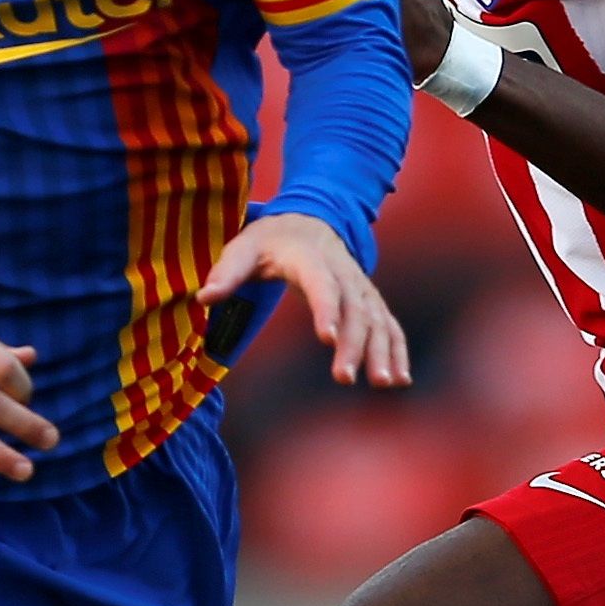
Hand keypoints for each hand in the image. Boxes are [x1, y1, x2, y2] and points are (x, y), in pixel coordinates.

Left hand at [200, 212, 410, 387]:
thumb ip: (226, 273)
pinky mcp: (370, 302)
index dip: (326, 310)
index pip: (321, 285)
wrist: (307, 222)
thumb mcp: (242, 248)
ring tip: (384, 383)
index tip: (327, 338)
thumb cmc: (269, 241)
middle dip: (354, 343)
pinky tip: (400, 379)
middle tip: (345, 378)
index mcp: (310, 258)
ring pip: (377, 319)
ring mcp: (361, 287)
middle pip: (354, 309)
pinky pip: (389, 325)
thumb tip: (204, 297)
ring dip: (383, 351)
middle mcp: (343, 272)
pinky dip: (397, 350)